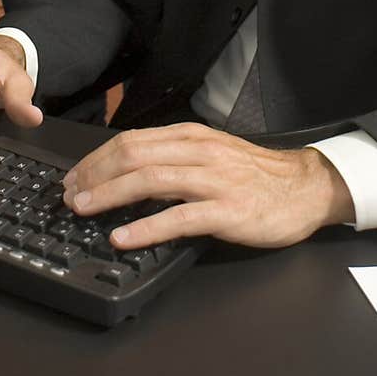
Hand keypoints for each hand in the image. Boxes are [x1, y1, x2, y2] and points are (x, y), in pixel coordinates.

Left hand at [60, 124, 355, 249]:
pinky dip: (146, 227)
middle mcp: (199, 153)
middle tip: (70, 195)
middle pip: (133, 156)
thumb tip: (130, 171)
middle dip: (94, 175)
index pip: (132, 141)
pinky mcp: (227, 210)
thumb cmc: (258, 176)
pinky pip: (179, 217)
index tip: (75, 177)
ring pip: (150, 180)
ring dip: (110, 195)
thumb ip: (176, 158)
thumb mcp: (213, 154)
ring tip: (83, 209)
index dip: (97, 159)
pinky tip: (123, 237)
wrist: (306, 188)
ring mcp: (213, 181)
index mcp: (192, 138)